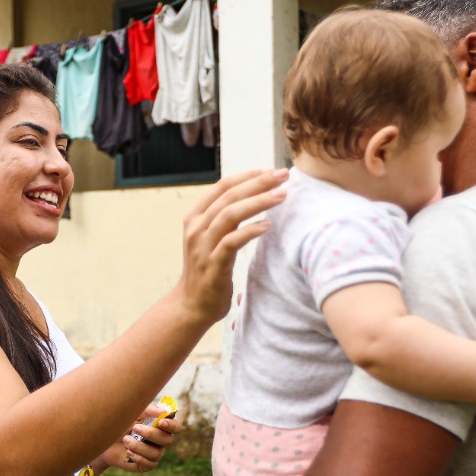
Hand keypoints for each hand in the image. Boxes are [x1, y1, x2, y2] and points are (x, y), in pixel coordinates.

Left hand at [96, 404, 182, 473]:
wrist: (103, 439)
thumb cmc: (121, 422)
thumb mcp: (133, 412)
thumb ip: (149, 410)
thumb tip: (164, 411)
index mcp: (160, 427)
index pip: (175, 427)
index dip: (172, 426)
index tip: (161, 422)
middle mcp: (160, 441)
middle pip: (167, 440)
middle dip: (151, 434)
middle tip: (135, 428)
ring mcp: (154, 453)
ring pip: (157, 454)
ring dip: (140, 446)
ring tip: (126, 440)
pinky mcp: (146, 465)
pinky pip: (150, 464)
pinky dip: (138, 457)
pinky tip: (128, 452)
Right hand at [176, 168, 287, 324]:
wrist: (192, 305)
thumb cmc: (208, 270)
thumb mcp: (211, 238)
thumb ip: (224, 218)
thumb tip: (252, 196)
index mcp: (195, 216)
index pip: (223, 186)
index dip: (248, 175)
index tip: (271, 170)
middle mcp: (196, 227)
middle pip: (230, 195)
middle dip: (259, 183)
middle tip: (283, 175)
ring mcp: (203, 246)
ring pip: (230, 214)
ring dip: (259, 202)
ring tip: (282, 195)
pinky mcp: (213, 264)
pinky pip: (232, 242)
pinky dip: (250, 231)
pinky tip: (267, 225)